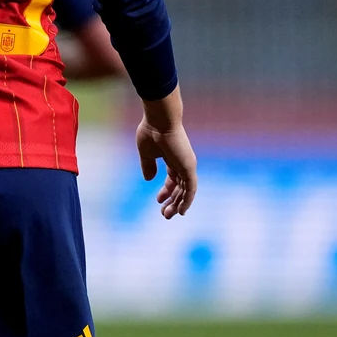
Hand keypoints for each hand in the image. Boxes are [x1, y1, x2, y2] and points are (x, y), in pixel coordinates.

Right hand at [137, 88, 196, 218]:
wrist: (160, 120)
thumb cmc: (151, 132)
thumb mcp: (146, 153)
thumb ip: (148, 166)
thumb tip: (148, 179)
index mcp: (173, 159)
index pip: (173, 179)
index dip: (166, 191)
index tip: (158, 201)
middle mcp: (183, 163)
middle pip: (180, 187)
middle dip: (173, 201)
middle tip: (165, 214)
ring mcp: (187, 166)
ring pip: (186, 191)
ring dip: (178, 204)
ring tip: (168, 215)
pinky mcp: (189, 168)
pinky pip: (190, 189)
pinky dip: (187, 200)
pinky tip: (182, 210)